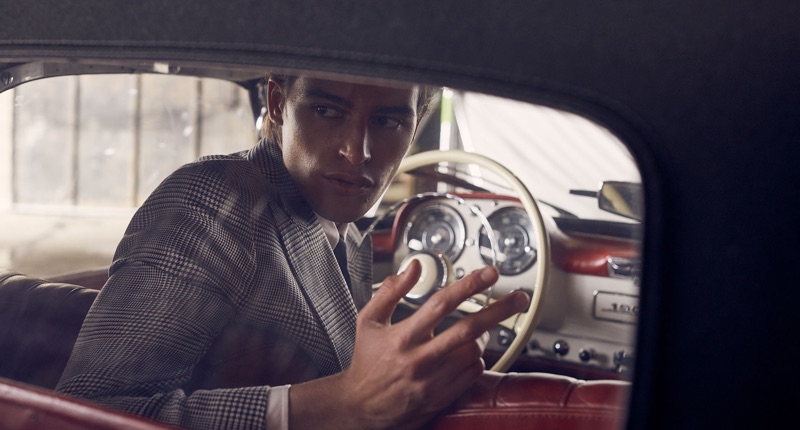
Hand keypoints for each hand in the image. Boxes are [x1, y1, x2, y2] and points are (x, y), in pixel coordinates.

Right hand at [290, 260, 529, 429]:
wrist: (360, 407)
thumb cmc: (366, 360)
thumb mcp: (368, 321)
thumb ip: (390, 291)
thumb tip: (414, 266)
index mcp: (402, 337)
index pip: (441, 304)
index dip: (468, 285)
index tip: (489, 273)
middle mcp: (419, 359)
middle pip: (468, 329)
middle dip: (499, 310)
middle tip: (519, 297)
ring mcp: (433, 381)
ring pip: (473, 352)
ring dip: (481, 338)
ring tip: (476, 331)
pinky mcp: (441, 398)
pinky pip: (472, 373)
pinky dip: (475, 359)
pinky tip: (464, 354)